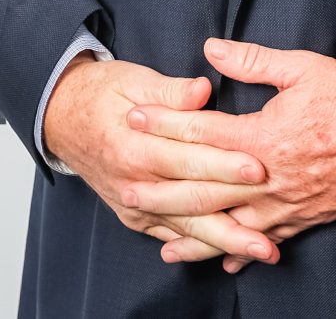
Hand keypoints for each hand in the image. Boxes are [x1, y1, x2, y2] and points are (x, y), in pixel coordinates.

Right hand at [42, 55, 282, 266]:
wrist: (62, 120)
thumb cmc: (103, 94)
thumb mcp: (134, 78)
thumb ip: (171, 89)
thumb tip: (202, 90)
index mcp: (135, 145)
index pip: (187, 158)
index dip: (224, 163)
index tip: (258, 167)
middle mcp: (135, 181)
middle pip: (193, 200)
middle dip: (236, 211)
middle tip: (273, 217)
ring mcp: (135, 206)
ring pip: (188, 228)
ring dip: (228, 241)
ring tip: (265, 249)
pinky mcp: (136, 219)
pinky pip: (173, 237)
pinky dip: (203, 248)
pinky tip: (233, 255)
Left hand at [128, 38, 335, 270]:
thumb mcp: (304, 67)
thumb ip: (253, 61)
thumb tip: (211, 50)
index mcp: (265, 134)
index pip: (202, 132)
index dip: (164, 125)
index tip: (133, 120)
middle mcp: (270, 176)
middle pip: (205, 188)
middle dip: (163, 190)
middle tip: (127, 190)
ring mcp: (289, 203)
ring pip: (232, 225)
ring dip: (194, 234)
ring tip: (161, 243)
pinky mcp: (309, 217)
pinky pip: (268, 240)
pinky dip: (242, 253)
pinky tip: (223, 263)